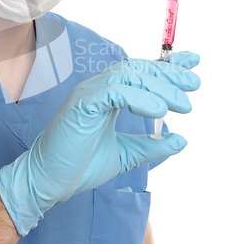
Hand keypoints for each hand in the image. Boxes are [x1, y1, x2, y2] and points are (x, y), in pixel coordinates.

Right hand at [0, 51, 199, 235]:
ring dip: (158, 87)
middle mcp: (98, 89)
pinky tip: (157, 110)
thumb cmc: (80, 165)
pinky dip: (137, 98)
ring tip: (181, 104)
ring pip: (127, 76)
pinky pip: (113, 92)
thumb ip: (151, 147)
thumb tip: (180, 140)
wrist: (50, 181)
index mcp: (108, 97)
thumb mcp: (125, 155)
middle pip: (137, 69)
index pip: (140, 74)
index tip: (192, 62)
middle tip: (194, 84)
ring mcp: (88, 94)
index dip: (167, 66)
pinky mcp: (81, 104)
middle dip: (168, 73)